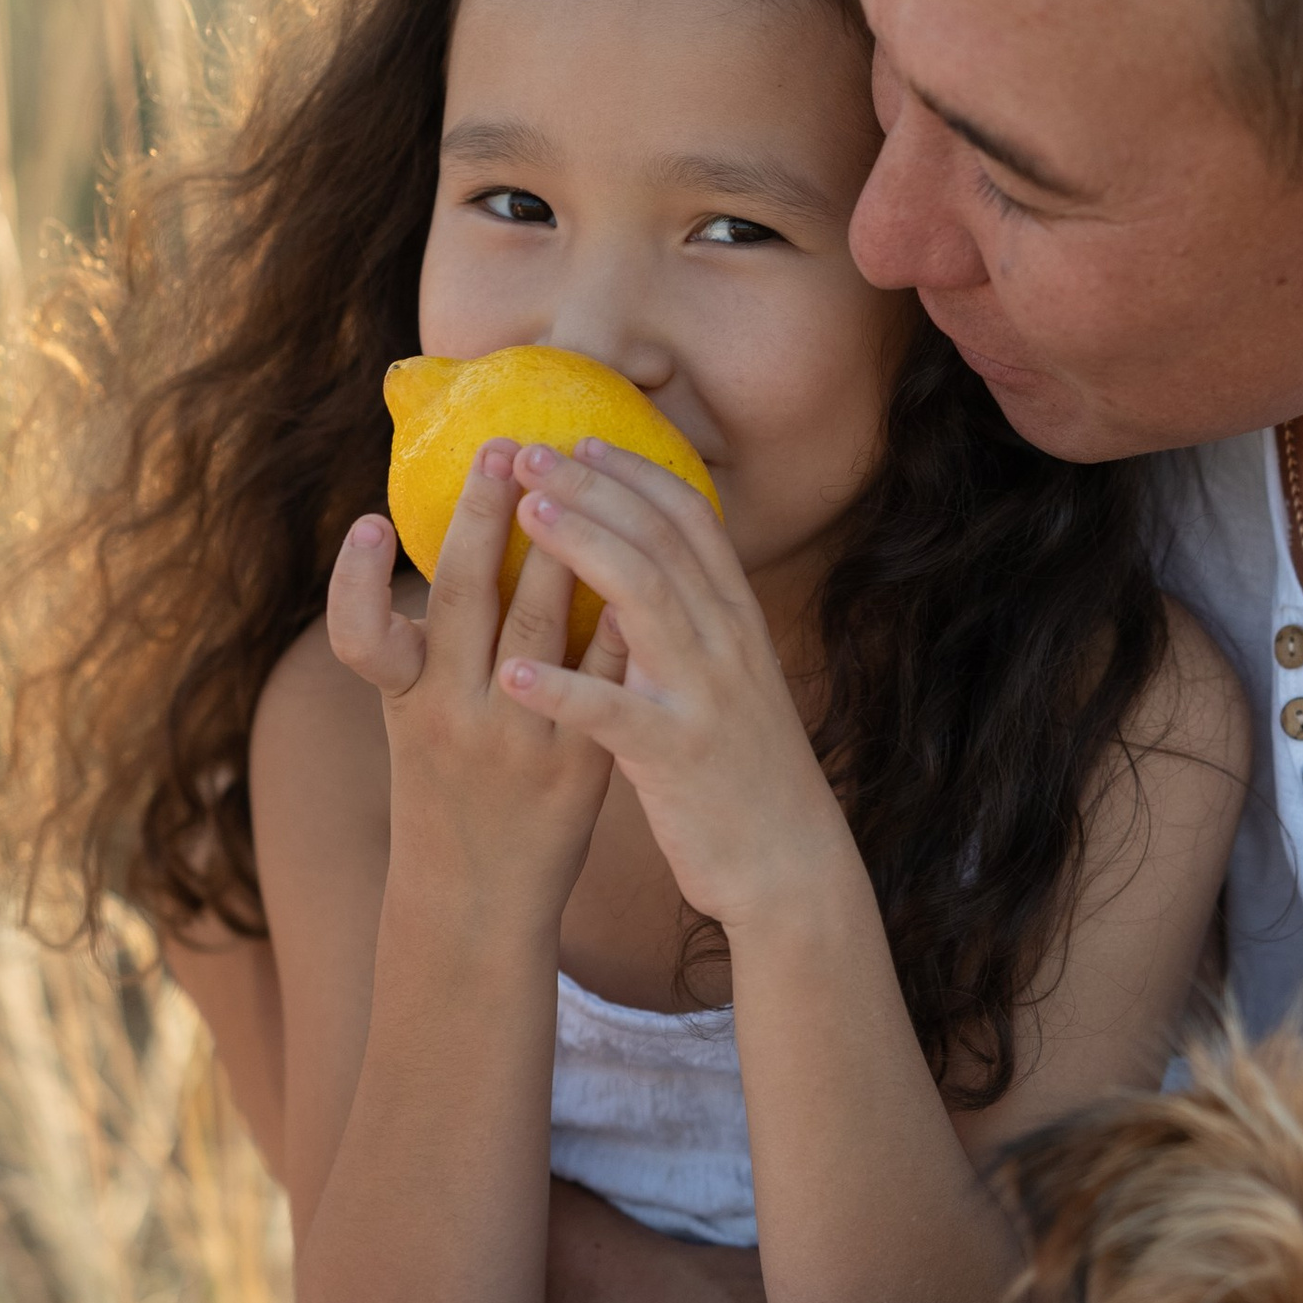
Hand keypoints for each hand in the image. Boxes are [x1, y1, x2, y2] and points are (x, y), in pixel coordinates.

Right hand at [329, 440, 619, 927]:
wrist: (478, 899)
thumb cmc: (447, 791)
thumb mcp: (419, 718)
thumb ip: (430, 644)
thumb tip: (451, 546)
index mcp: (405, 701)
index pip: (364, 636)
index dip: (356, 582)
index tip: (365, 521)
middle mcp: (451, 715)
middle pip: (466, 604)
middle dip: (483, 522)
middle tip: (502, 447)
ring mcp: (516, 738)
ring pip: (537, 629)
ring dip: (557, 549)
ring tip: (571, 479)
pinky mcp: (577, 762)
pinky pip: (601, 674)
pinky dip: (616, 616)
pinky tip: (643, 562)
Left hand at [499, 439, 857, 933]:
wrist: (791, 863)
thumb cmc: (744, 771)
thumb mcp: (732, 680)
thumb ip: (693, 625)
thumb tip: (640, 571)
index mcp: (736, 622)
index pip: (692, 520)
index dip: (636, 473)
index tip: (583, 439)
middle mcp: (727, 644)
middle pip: (659, 540)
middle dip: (593, 488)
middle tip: (527, 453)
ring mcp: (704, 696)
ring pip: (644, 598)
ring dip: (581, 547)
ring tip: (522, 512)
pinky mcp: (676, 756)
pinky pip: (613, 713)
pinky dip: (562, 688)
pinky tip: (511, 671)